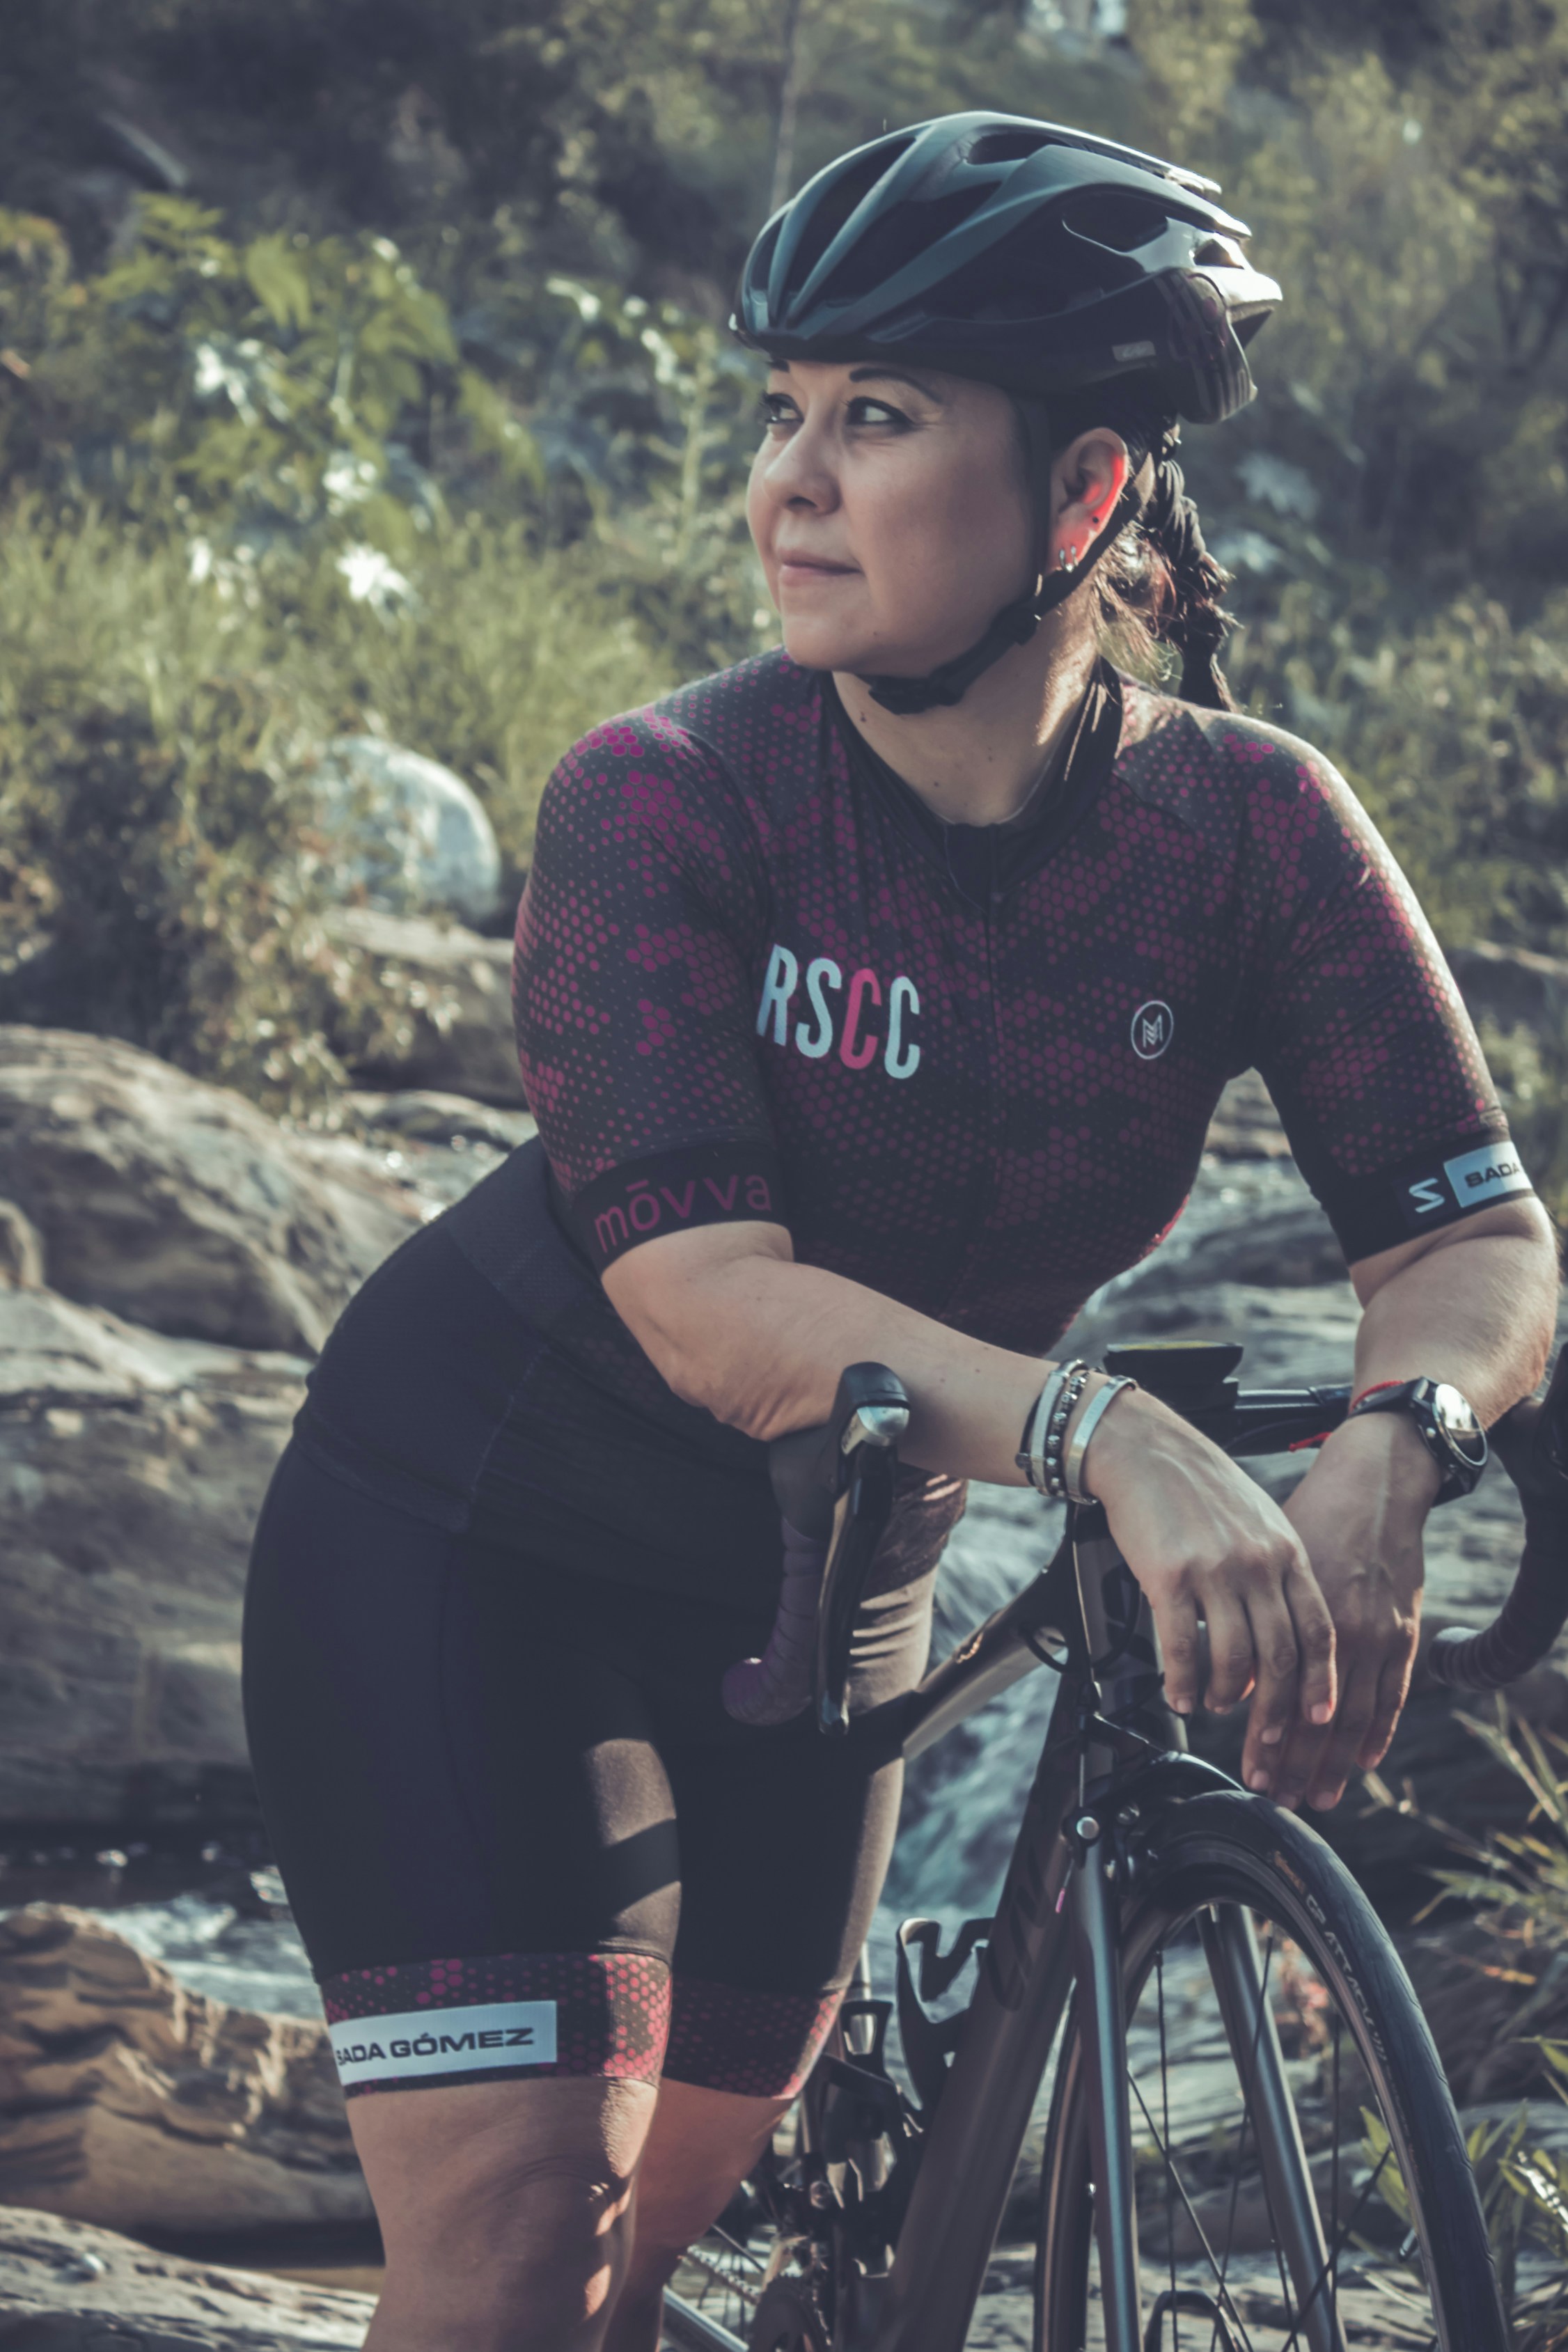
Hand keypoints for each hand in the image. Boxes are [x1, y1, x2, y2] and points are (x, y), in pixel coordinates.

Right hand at [1085, 1389, 1336, 1795]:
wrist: (1145, 1448)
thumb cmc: (1200, 1484)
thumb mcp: (1260, 1520)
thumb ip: (1277, 1571)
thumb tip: (1279, 1632)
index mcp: (1286, 1551)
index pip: (1317, 1630)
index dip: (1320, 1682)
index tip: (1319, 1717)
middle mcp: (1257, 1564)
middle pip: (1279, 1657)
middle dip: (1276, 1711)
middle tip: (1266, 1740)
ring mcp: (1214, 1571)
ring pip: (1232, 1659)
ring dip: (1224, 1696)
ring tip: (1213, 1705)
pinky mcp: (1168, 1576)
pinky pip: (1182, 1647)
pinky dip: (1183, 1681)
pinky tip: (1179, 1694)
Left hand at [1268, 1412, 1437, 1810]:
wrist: (1371, 1483)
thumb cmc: (1308, 1519)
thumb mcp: (1263, 1562)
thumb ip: (1248, 1617)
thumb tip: (1225, 1675)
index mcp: (1289, 1608)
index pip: (1272, 1691)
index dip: (1261, 1737)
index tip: (1247, 1770)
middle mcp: (1334, 1624)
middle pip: (1310, 1713)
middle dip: (1292, 1761)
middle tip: (1275, 1795)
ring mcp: (1374, 1630)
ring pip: (1351, 1714)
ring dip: (1331, 1761)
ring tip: (1314, 1795)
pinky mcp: (1403, 1629)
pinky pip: (1393, 1693)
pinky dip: (1378, 1731)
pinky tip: (1362, 1761)